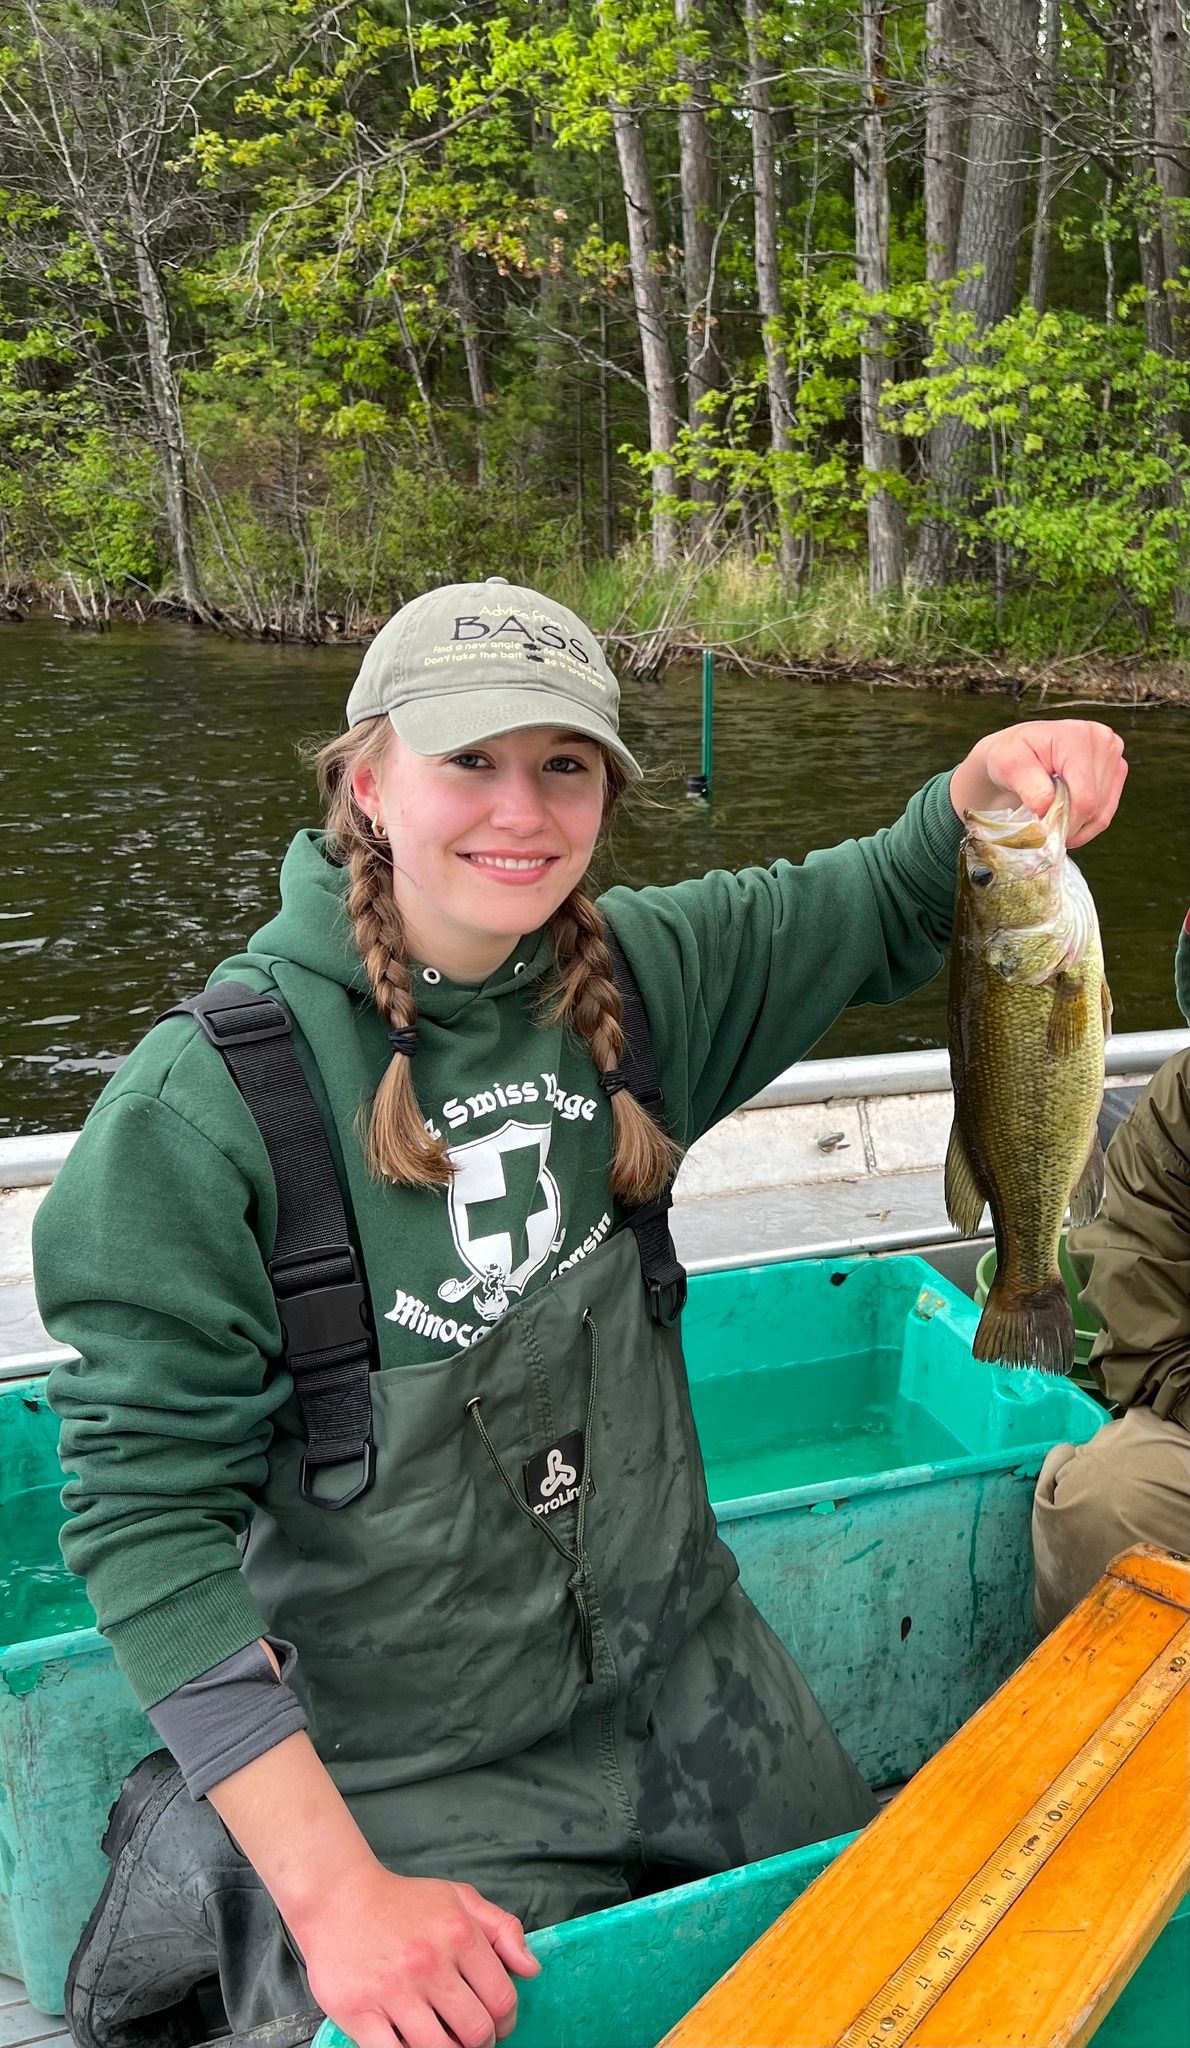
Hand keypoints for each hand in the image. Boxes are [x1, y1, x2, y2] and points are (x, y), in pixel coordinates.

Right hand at [292, 1861, 539, 2047]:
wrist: (338, 1898)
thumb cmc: (403, 1902)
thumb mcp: (459, 1899)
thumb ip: (502, 1929)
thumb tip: (532, 1970)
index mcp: (459, 1935)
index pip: (502, 1999)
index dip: (506, 2020)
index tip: (497, 2022)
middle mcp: (429, 1964)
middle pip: (476, 2032)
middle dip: (480, 2042)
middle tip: (471, 2036)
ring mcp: (392, 1991)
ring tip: (446, 2041)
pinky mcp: (359, 2012)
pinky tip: (412, 2044)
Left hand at [948, 719, 1126, 848]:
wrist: (1018, 751)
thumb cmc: (1011, 755)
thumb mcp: (1009, 766)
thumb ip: (1029, 786)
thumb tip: (1046, 807)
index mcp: (1077, 737)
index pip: (1085, 795)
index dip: (1067, 821)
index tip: (1045, 830)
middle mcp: (1102, 741)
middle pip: (1095, 804)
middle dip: (1069, 823)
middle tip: (1045, 827)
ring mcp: (1113, 755)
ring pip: (1102, 811)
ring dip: (1078, 826)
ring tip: (1053, 823)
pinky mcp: (1116, 769)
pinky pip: (1107, 810)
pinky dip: (1087, 824)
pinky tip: (1068, 824)